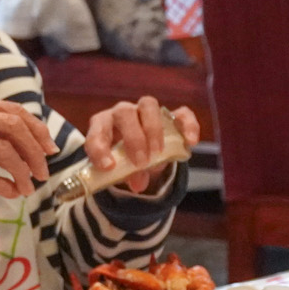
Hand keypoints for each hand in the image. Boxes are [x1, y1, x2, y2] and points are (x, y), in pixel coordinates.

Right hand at [0, 93, 56, 225]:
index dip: (37, 130)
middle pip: (12, 126)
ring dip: (21, 172)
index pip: (11, 110)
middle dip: (35, 151)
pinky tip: (9, 193)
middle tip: (43, 173)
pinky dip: (1, 184)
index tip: (50, 150)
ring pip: (1, 150)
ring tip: (26, 188)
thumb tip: (24, 149)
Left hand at [85, 98, 201, 193]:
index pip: (97, 130)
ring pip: (148, 104)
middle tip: (141, 161)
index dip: (100, 147)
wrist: (143, 152)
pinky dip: (188, 126)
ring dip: (153, 128)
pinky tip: (190, 142)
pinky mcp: (172, 116)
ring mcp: (147, 112)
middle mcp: (123, 113)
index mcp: (104, 126)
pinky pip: (182, 114)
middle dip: (133, 138)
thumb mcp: (122, 170)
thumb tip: (138, 185)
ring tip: (159, 152)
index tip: (109, 166)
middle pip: (124, 112)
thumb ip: (128, 175)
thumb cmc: (125, 159)